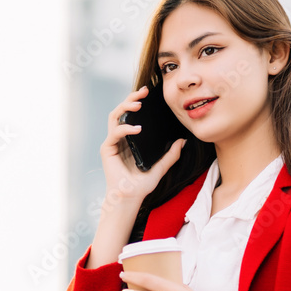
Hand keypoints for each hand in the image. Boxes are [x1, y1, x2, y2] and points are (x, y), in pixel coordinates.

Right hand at [100, 86, 185, 209]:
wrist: (130, 198)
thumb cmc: (141, 185)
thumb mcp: (161, 167)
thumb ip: (171, 155)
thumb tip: (183, 141)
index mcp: (130, 139)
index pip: (132, 115)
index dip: (138, 102)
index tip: (150, 94)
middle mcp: (120, 138)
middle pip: (122, 111)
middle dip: (131, 98)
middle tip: (144, 91)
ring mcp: (112, 142)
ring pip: (114, 117)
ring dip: (125, 107)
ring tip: (138, 104)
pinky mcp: (107, 149)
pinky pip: (115, 133)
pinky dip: (125, 128)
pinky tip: (136, 128)